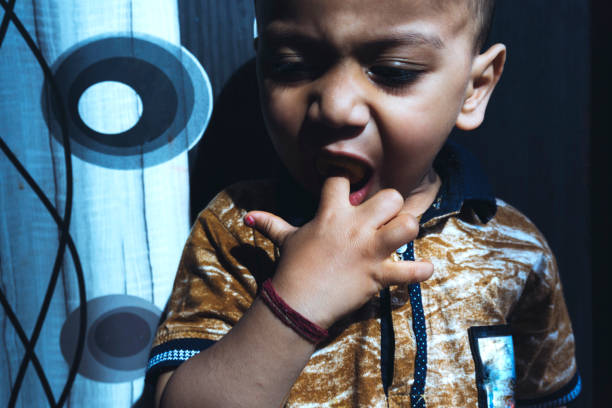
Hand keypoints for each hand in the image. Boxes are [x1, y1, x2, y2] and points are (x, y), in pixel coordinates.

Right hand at [244, 176, 432, 328]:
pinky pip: (410, 272)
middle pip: (389, 197)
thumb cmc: (292, 268)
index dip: (346, 178)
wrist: (297, 303)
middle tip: (384, 216)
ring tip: (401, 234)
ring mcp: (370, 251)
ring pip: (407, 226)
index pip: (342, 179)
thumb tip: (248, 215)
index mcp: (331, 214)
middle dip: (391, 204)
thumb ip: (271, 224)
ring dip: (408, 229)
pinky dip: (421, 271)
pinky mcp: (380, 275)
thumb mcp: (285, 241)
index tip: (349, 184)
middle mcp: (355, 227)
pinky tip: (425, 268)